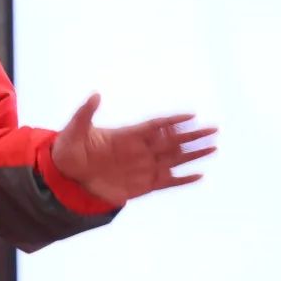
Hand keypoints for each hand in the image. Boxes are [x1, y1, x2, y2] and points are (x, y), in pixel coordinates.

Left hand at [51, 93, 216, 204]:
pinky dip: (182, 179)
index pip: (155, 125)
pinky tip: (199, 175)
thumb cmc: (69, 149)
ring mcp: (142, 168)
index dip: (172, 120)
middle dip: (192, 136)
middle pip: (172, 141)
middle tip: (214, 129)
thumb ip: (85, 112)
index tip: (191, 115)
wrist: (66, 176)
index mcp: (126, 134)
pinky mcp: (142, 185)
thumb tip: (95, 94)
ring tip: (213, 147)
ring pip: (174, 159)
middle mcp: (139, 150)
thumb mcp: (74, 129)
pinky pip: (167, 182)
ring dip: (193, 154)